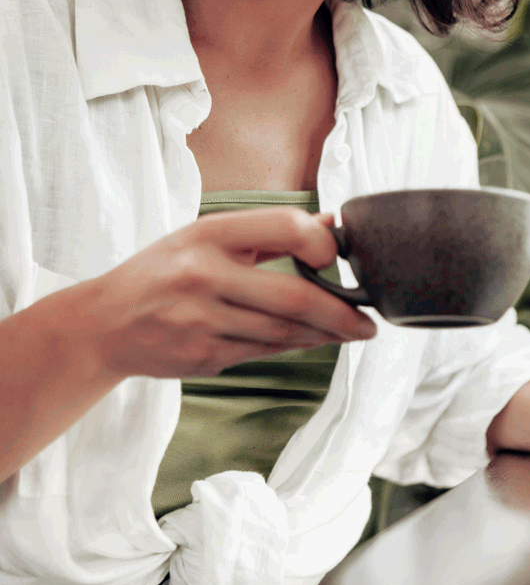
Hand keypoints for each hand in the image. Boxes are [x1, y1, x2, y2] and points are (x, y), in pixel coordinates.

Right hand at [81, 208, 375, 379]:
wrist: (103, 323)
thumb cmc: (165, 271)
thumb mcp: (207, 236)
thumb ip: (269, 231)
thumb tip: (331, 227)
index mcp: (209, 234)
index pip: (283, 228)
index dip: (321, 245)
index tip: (338, 257)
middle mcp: (204, 275)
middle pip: (293, 297)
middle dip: (342, 313)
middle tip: (370, 322)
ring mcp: (201, 320)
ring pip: (283, 332)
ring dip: (327, 335)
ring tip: (354, 332)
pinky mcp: (201, 357)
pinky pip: (264, 352)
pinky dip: (296, 346)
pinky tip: (316, 341)